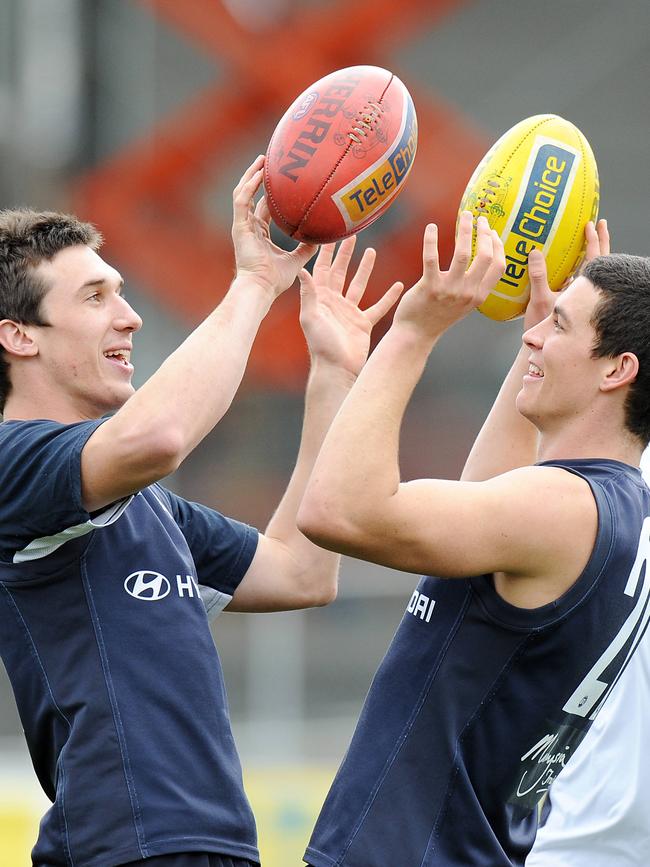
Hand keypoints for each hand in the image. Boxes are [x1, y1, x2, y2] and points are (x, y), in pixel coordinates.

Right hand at [231, 155, 317, 297]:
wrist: (262, 288)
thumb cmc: (276, 280)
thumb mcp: (297, 260)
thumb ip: (307, 248)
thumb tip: (322, 236)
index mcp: (260, 234)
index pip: (263, 207)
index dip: (270, 192)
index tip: (280, 178)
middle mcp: (249, 227)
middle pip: (251, 195)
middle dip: (258, 176)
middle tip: (269, 159)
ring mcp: (242, 226)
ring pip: (243, 193)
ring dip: (251, 175)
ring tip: (262, 159)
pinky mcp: (239, 227)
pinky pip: (242, 201)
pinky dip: (249, 187)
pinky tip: (258, 174)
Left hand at [298, 236, 402, 376]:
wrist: (336, 369)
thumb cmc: (321, 346)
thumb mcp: (311, 317)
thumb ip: (309, 294)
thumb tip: (302, 271)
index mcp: (321, 299)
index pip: (323, 269)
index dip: (326, 252)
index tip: (329, 233)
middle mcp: (335, 303)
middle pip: (341, 272)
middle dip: (346, 254)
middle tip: (352, 234)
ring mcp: (349, 312)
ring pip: (359, 284)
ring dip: (365, 269)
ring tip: (372, 251)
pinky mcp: (363, 323)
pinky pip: (378, 306)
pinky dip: (388, 297)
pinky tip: (398, 285)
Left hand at [392, 212, 504, 340]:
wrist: (416, 334)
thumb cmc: (438, 316)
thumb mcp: (464, 304)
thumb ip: (474, 285)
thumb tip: (480, 259)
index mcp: (479, 296)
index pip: (499, 267)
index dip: (498, 246)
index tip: (492, 232)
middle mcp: (467, 292)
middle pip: (485, 256)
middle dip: (484, 233)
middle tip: (479, 218)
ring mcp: (449, 290)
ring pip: (463, 253)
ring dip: (465, 230)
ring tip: (465, 216)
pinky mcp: (429, 287)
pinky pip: (431, 258)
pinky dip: (431, 239)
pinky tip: (430, 227)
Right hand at [525, 218, 609, 328]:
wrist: (542, 347)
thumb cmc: (542, 327)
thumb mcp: (539, 299)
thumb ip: (538, 275)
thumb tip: (535, 252)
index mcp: (582, 289)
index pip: (593, 259)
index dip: (593, 241)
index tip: (591, 225)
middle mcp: (586, 291)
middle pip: (599, 262)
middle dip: (601, 241)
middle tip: (601, 224)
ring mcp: (581, 296)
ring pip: (593, 270)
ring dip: (595, 252)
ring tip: (593, 237)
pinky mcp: (574, 300)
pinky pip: (582, 278)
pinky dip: (583, 265)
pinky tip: (576, 261)